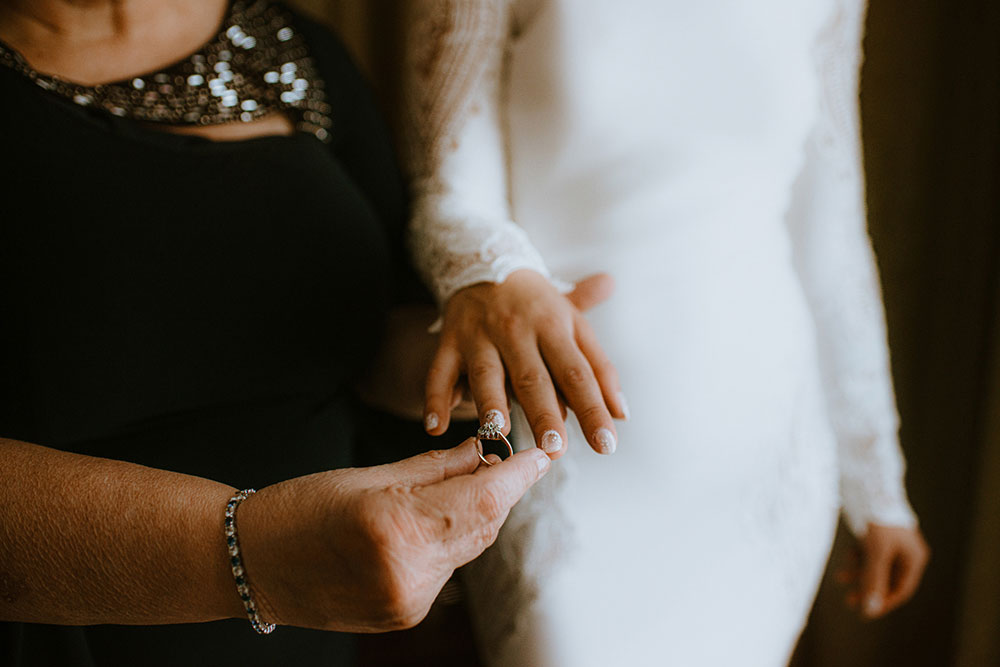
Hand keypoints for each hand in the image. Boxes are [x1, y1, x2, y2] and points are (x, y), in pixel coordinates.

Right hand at [237, 438, 549, 631]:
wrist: (253, 565)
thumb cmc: (299, 508)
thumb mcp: (369, 475)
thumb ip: (435, 468)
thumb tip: (484, 452)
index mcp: (395, 526)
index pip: (482, 499)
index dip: (519, 475)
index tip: (542, 454)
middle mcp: (407, 571)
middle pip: (482, 525)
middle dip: (500, 491)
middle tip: (508, 459)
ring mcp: (408, 600)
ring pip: (467, 549)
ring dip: (475, 516)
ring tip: (466, 484)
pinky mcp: (405, 614)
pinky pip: (446, 570)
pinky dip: (450, 542)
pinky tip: (434, 521)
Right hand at [423, 269, 625, 457]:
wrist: (485, 261)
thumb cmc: (538, 305)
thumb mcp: (574, 323)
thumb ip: (599, 368)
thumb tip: (622, 413)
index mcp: (554, 326)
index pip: (577, 372)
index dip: (593, 409)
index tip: (606, 445)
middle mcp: (517, 330)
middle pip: (533, 377)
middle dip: (544, 413)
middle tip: (555, 448)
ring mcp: (481, 336)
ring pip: (486, 374)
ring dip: (492, 405)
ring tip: (498, 434)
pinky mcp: (450, 341)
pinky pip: (441, 371)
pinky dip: (436, 397)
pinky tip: (436, 426)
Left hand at [835, 523, 929, 618]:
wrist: (870, 483)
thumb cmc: (878, 518)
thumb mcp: (876, 552)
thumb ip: (873, 580)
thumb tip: (870, 610)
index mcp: (914, 556)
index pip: (902, 588)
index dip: (884, 601)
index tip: (865, 611)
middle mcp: (906, 550)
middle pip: (887, 577)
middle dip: (868, 588)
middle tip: (848, 600)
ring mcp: (892, 540)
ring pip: (875, 564)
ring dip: (859, 572)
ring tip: (840, 577)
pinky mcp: (878, 531)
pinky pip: (869, 552)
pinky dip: (858, 557)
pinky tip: (847, 556)